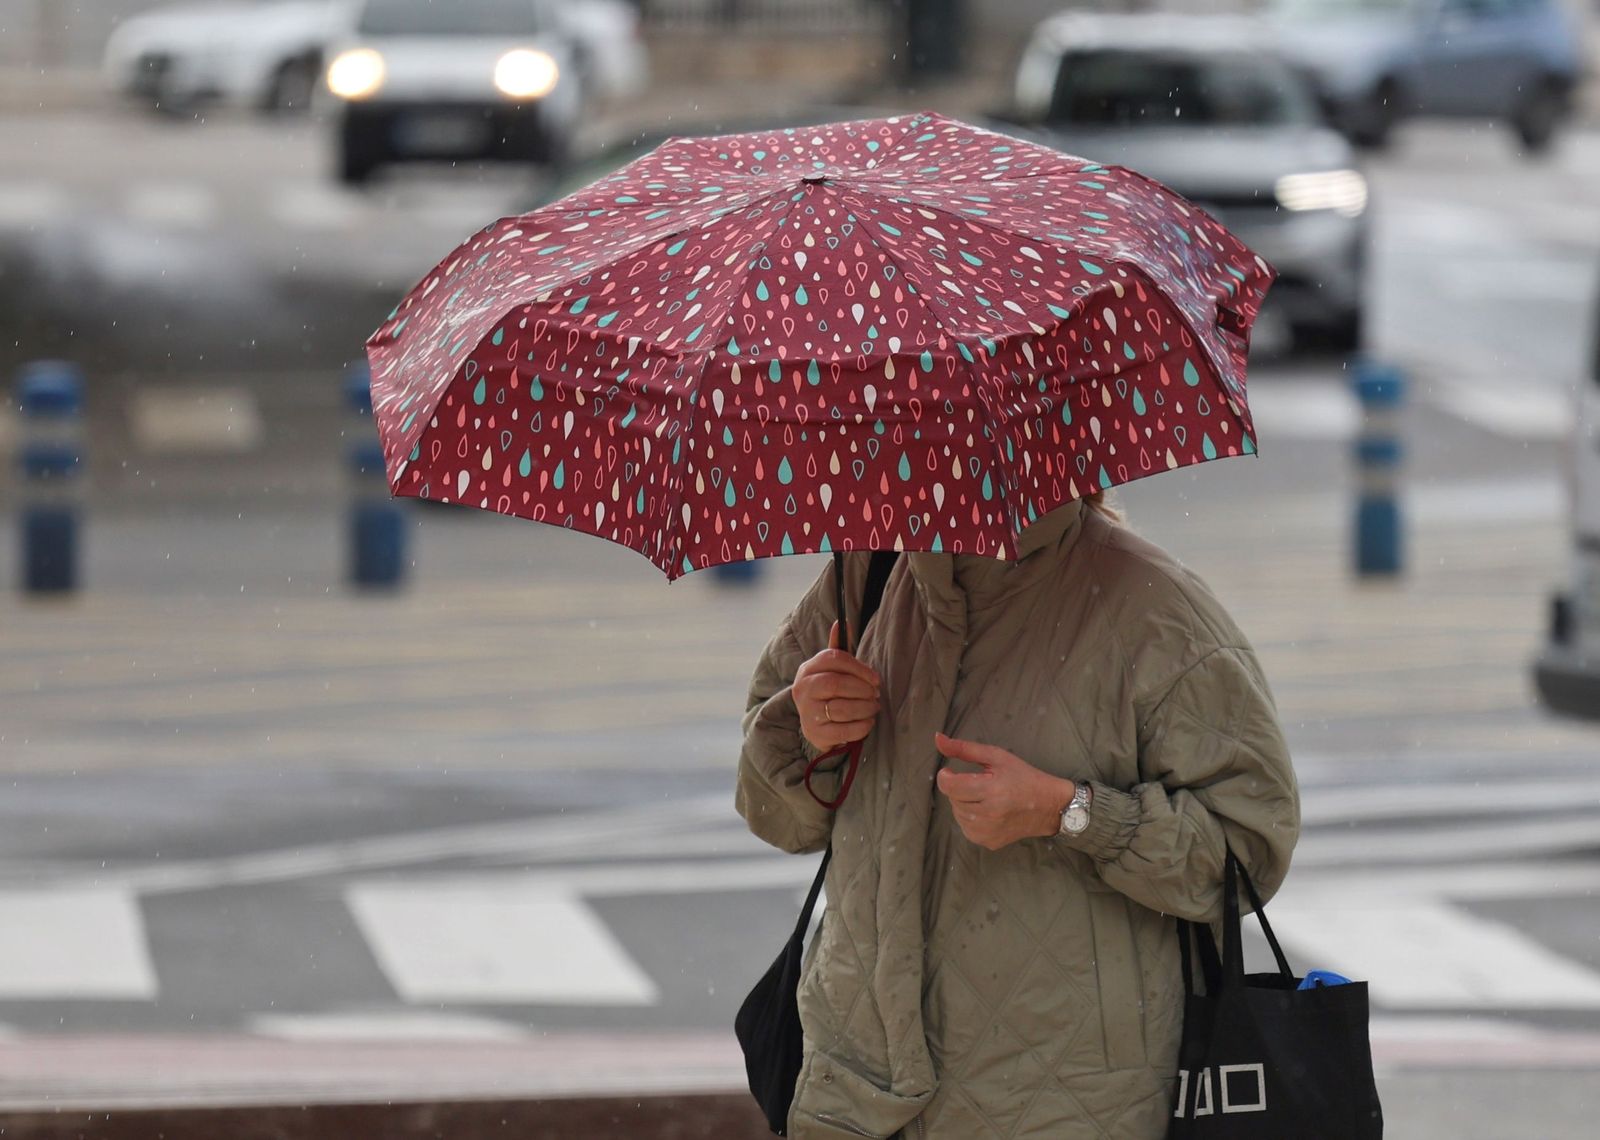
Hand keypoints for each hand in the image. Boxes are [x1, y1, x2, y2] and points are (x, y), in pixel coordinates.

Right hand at [793, 621, 882, 752]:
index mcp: (807, 669)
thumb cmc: (830, 692)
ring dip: (865, 708)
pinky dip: (862, 726)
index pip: (833, 658)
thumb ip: (838, 647)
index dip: (859, 667)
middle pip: (836, 684)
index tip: (875, 678)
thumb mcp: (831, 669)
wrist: (817, 726)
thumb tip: (841, 621)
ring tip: (874, 707)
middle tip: (875, 694)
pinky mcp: (815, 734)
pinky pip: (844, 731)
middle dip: (862, 689)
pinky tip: (867, 722)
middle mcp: (802, 689)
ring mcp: (807, 713)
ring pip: (842, 708)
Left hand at [934, 733, 1074, 850]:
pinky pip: (966, 829)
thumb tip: (938, 739)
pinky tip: (987, 811)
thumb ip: (964, 748)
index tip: (951, 771)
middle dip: (959, 789)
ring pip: (957, 815)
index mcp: (991, 790)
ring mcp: (988, 832)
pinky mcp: (989, 843)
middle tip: (979, 783)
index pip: (949, 786)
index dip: (945, 776)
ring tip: (985, 797)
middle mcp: (989, 814)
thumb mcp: (996, 757)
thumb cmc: (1023, 777)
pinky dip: (971, 819)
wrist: (1049, 807)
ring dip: (964, 804)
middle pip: (952, 799)